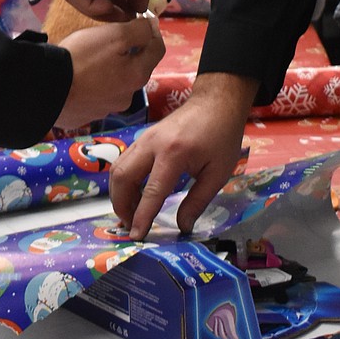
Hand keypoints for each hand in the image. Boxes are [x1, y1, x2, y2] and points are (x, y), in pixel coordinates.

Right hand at [56, 15, 164, 129]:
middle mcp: (128, 96)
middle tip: (108, 39)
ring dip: (109, 70)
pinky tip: (77, 78)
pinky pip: (95, 96)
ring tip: (88, 60)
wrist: (45, 89)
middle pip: (136, 67)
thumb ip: (139, 30)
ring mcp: (107, 109)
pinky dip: (92, 85)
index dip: (152, 31)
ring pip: (115, 83)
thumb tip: (152, 26)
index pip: (158, 48)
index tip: (141, 20)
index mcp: (138, 75)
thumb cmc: (81, 58)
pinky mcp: (87, 115)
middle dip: (128, 52)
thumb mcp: (113, 35)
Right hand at [110, 72, 256, 237]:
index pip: (151, 192)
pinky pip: (124, 160)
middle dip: (121, 205)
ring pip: (118, 168)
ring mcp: (144, 138)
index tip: (136, 236)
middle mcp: (152, 144)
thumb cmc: (221, 136)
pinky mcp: (143, 138)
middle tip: (130, 225)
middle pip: (122, 177)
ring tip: (130, 213)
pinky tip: (134, 195)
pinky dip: (123, 181)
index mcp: (174, 154)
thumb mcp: (218, 173)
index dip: (142, 217)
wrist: (215, 103)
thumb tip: (183, 227)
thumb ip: (198, 201)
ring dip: (118, 194)